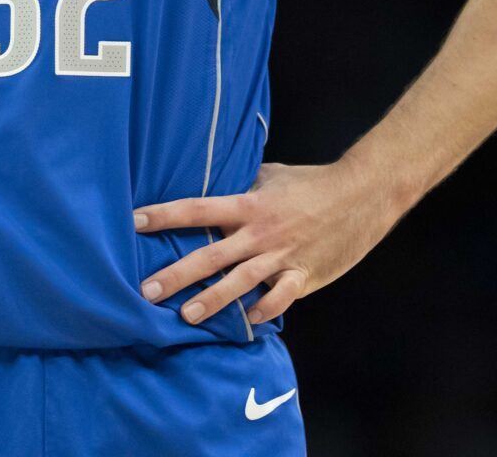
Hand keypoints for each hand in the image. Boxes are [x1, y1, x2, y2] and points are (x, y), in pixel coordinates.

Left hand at [133, 158, 402, 326]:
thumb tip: (214, 183)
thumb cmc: (312, 182)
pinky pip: (281, 297)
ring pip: (240, 282)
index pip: (198, 209)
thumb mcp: (271, 175)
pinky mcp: (305, 274)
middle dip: (177, 274)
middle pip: (211, 255)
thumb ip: (242, 185)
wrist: (362, 194)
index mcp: (249, 204)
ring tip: (185, 316)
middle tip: (146, 290)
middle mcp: (260, 232)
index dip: (165, 215)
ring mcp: (282, 256)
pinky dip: (265, 310)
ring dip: (212, 300)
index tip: (134, 221)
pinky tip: (249, 321)